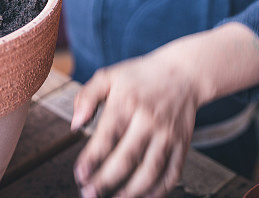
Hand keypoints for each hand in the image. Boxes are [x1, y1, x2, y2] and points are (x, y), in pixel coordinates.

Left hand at [71, 54, 200, 197]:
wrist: (183, 73)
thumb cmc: (140, 76)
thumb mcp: (108, 76)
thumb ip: (87, 97)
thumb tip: (75, 125)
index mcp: (127, 102)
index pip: (107, 135)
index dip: (92, 158)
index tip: (79, 174)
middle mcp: (148, 120)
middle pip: (127, 157)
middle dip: (106, 180)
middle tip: (89, 193)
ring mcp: (168, 134)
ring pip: (151, 170)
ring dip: (131, 191)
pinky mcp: (182, 145)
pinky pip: (171, 173)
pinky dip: (158, 190)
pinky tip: (143, 196)